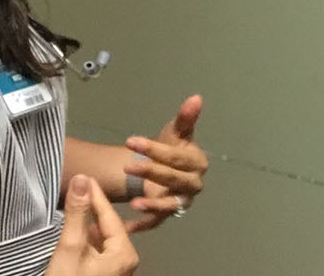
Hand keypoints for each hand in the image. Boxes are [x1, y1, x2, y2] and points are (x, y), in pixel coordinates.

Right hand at [46, 175, 138, 275]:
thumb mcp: (71, 246)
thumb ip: (77, 213)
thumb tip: (81, 179)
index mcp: (126, 253)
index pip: (110, 216)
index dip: (96, 194)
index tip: (84, 176)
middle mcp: (126, 260)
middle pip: (107, 227)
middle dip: (92, 209)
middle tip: (78, 188)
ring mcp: (117, 270)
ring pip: (102, 239)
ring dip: (87, 224)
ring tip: (74, 205)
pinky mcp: (105, 275)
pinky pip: (98, 251)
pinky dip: (87, 239)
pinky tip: (75, 230)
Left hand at [123, 94, 208, 231]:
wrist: (166, 168)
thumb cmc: (172, 148)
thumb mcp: (176, 132)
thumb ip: (185, 118)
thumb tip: (196, 98)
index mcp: (197, 162)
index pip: (176, 156)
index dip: (155, 149)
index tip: (130, 141)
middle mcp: (193, 184)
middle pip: (173, 179)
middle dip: (151, 172)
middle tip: (126, 166)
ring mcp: (181, 201)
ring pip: (169, 204)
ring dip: (153, 204)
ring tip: (134, 203)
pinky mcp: (168, 214)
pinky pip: (156, 221)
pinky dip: (143, 225)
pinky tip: (126, 226)